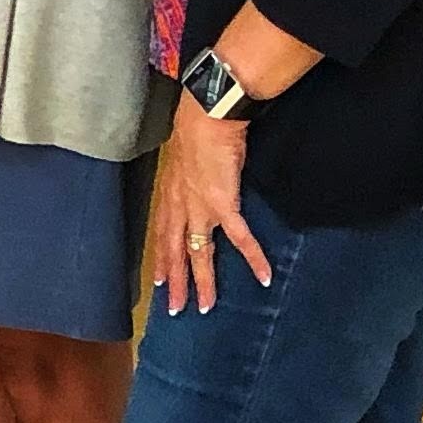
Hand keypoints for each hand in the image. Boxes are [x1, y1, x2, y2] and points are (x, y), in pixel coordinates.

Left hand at [147, 98, 269, 314]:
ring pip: (198, 253)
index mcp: (170, 193)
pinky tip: (264, 276)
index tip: (158, 281)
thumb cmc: (197, 127)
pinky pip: (240, 238)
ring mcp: (201, 207)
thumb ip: (188, 172)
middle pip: (174, 251)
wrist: (207, 115)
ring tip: (206, 306)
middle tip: (174, 308)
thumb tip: (196, 175)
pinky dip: (254, 258)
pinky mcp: (224, 204)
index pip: (162, 234)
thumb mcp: (184, 155)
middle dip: (175, 281)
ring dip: (202, 282)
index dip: (161, 259)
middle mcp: (180, 205)